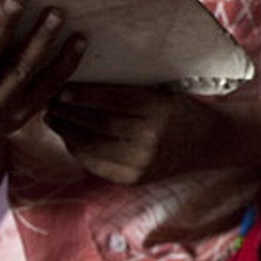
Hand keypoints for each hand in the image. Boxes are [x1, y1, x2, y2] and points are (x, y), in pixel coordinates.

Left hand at [44, 83, 219, 184]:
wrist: (211, 143)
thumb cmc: (183, 109)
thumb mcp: (163, 94)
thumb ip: (130, 91)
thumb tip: (84, 83)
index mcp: (160, 110)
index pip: (114, 100)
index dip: (85, 94)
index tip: (63, 87)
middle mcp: (150, 138)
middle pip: (99, 123)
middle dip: (69, 112)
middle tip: (49, 101)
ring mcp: (141, 162)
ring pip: (93, 145)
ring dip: (67, 131)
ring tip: (52, 118)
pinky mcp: (134, 178)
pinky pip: (97, 164)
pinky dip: (79, 150)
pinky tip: (69, 138)